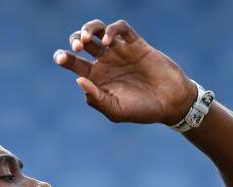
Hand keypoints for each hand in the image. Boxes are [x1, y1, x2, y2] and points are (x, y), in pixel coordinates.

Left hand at [53, 19, 196, 124]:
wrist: (171, 103)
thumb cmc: (143, 111)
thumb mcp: (116, 111)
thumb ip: (97, 99)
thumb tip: (79, 79)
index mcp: (97, 78)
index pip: (74, 63)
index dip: (64, 57)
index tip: (60, 58)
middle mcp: (106, 62)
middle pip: (82, 42)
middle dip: (75, 39)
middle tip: (77, 48)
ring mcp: (121, 51)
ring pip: (99, 30)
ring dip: (89, 29)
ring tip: (88, 40)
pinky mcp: (136, 44)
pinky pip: (121, 29)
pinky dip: (113, 30)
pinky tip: (110, 42)